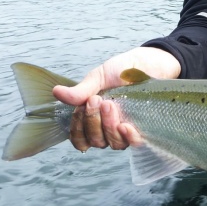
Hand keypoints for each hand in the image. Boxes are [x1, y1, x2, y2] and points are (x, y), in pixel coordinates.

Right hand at [52, 47, 180, 151]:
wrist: (151, 62)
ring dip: (108, 126)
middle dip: (93, 121)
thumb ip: (82, 90)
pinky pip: (133, 143)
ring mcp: (125, 129)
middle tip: (97, 99)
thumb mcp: (99, 77)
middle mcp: (108, 127)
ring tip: (111, 104)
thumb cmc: (123, 69)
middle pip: (95, 141)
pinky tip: (125, 126)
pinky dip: (127, 137)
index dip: (77, 128)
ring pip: (112, 143)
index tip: (82, 107)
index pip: (79, 137)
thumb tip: (56, 92)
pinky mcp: (142, 128)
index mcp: (93, 118)